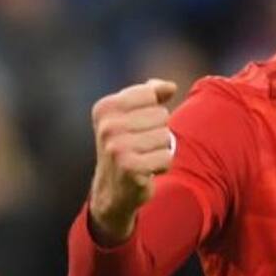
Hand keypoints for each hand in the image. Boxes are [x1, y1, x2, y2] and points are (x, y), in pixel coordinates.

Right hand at [88, 79, 176, 244]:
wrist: (113, 188)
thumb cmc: (127, 144)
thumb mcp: (132, 114)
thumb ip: (151, 93)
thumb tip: (170, 87)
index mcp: (105, 107)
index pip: (150, 94)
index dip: (152, 110)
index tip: (136, 125)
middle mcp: (107, 126)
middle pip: (161, 115)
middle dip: (157, 131)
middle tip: (140, 146)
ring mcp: (117, 147)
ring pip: (166, 136)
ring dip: (161, 149)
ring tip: (143, 157)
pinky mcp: (130, 167)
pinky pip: (167, 157)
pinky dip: (162, 165)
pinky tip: (147, 171)